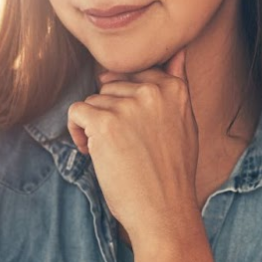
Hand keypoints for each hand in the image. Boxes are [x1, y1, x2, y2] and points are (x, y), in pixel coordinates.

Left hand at [67, 50, 198, 240]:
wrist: (164, 211)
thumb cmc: (172, 173)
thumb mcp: (185, 123)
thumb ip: (177, 86)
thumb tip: (179, 51)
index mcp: (174, 88)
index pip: (136, 74)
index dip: (126, 103)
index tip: (131, 129)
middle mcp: (153, 91)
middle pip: (111, 86)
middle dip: (110, 113)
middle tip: (123, 145)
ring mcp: (128, 106)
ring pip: (93, 100)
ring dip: (94, 125)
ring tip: (111, 152)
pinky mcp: (105, 123)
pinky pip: (76, 111)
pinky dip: (77, 132)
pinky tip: (91, 152)